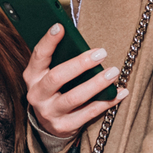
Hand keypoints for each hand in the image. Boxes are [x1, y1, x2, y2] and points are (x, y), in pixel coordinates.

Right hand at [24, 25, 127, 140]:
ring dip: (96, 84)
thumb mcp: (48, 73)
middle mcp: (37, 95)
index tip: (60, 26)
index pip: (38, 56)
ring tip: (113, 72)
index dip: (48, 41)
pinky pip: (88, 113)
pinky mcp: (64, 126)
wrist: (48, 123)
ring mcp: (49, 112)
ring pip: (74, 97)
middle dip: (80, 64)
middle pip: (57, 77)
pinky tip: (120, 92)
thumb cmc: (54, 89)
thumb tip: (78, 40)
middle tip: (101, 53)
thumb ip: (59, 59)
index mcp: (32, 77)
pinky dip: (106, 102)